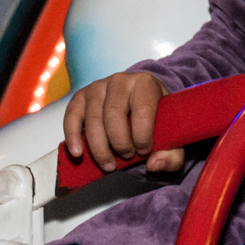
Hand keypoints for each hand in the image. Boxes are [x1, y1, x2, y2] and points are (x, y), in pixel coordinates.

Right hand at [63, 72, 183, 172]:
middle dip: (119, 143)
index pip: (142, 110)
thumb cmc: (157, 118)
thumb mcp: (172, 134)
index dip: (142, 136)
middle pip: (114, 116)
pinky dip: (73, 137)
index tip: (144, 151)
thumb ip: (173, 154)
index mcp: (146, 83)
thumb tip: (154, 164)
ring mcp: (98, 86)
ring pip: (93, 120)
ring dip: (99, 148)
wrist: (141, 102)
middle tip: (128, 157)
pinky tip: (78, 154)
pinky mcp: (81, 97)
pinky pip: (71, 116)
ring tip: (110, 164)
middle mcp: (120, 80)